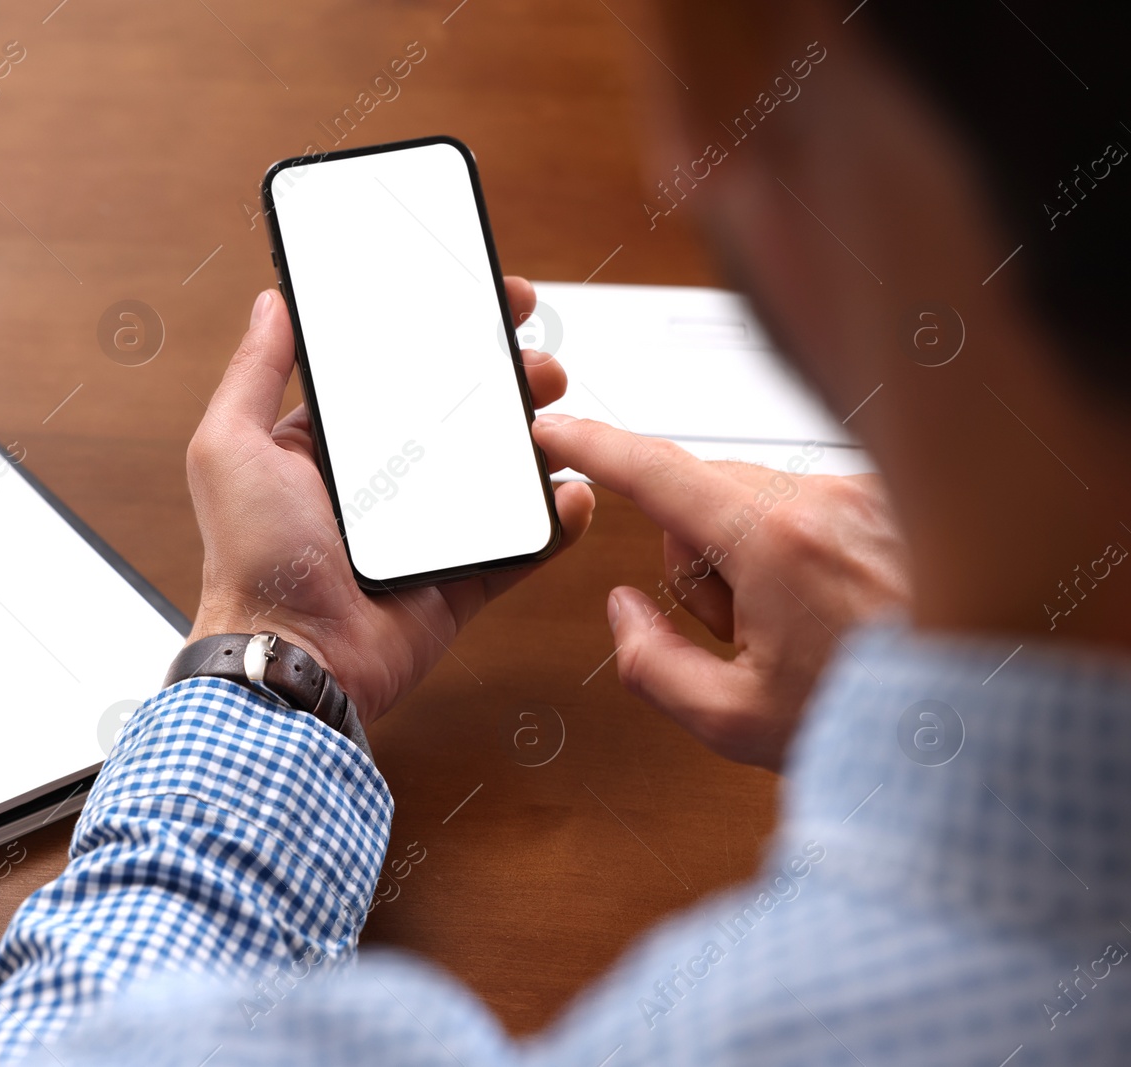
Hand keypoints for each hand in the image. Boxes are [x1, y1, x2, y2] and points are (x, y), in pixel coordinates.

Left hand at [184, 279, 595, 723]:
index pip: (396, 377)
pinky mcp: (460, 581)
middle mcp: (380, 487)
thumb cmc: (250, 560)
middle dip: (506, 379)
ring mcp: (426, 535)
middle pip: (460, 417)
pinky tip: (572, 492)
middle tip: (535, 360)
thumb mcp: (231, 447)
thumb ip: (255, 373)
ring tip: (556, 411)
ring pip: (498, 474)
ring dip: (538, 437)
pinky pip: (520, 546)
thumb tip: (271, 303)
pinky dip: (555, 521)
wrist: (292, 658)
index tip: (484, 303)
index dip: (442, 336)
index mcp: (329, 450)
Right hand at [532, 417, 909, 769]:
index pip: (655, 474)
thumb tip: (624, 613)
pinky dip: (798, 550)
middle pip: (701, 495)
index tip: (554, 430)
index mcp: (774, 543)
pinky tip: (833, 608)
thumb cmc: (887, 721)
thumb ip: (651, 665)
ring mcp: (863, 494)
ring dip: (749, 556)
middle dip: (696, 559)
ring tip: (799, 627)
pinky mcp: (890, 501)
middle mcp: (822, 500)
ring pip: (754, 500)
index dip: (591, 448)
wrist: (994, 717)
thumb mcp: (737, 722)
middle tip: (738, 634)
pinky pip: (807, 505)